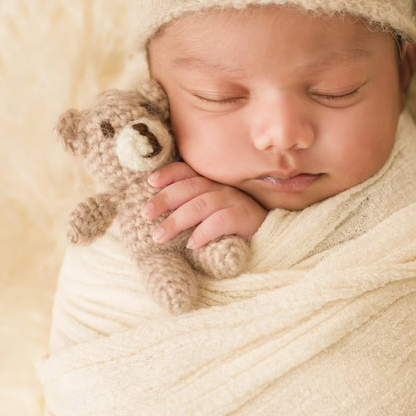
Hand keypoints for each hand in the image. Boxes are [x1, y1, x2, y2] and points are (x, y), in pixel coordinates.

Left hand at [142, 162, 267, 250]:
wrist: (270, 236)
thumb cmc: (234, 225)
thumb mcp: (212, 210)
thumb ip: (193, 205)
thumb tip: (159, 212)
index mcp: (213, 181)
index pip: (188, 171)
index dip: (169, 174)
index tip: (150, 182)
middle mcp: (223, 186)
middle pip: (189, 187)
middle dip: (164, 200)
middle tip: (145, 214)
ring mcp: (236, 200)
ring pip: (201, 204)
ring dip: (176, 220)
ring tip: (159, 236)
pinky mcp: (246, 217)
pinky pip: (221, 221)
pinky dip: (204, 232)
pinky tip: (191, 244)